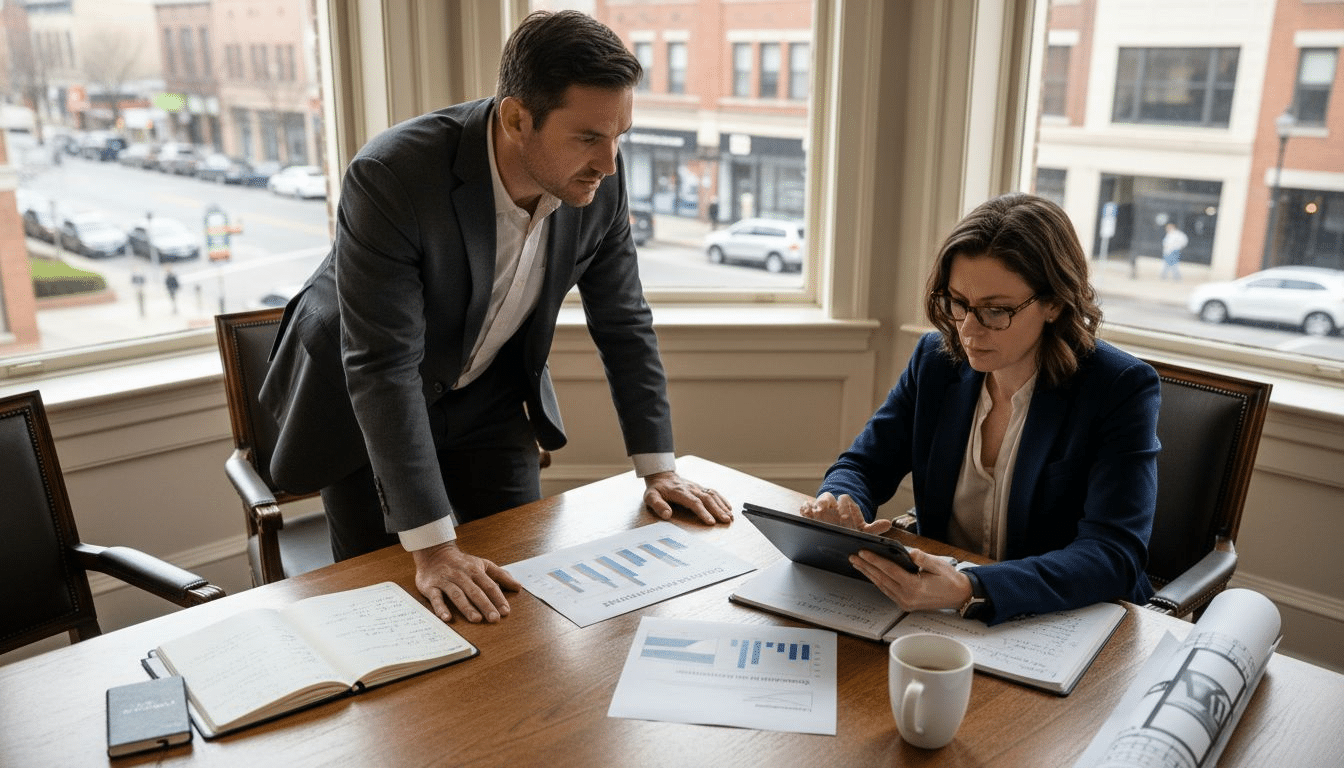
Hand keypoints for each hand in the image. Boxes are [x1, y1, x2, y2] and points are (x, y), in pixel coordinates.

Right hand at [411, 541, 521, 623]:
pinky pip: (436, 598)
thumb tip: (518, 587)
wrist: (434, 552)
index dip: (498, 598)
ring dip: (466, 607)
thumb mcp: (483, 564)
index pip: (489, 586)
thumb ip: (501, 576)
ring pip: (457, 595)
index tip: (505, 611)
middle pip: (475, 591)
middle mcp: (461, 576)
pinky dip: (441, 608)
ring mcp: (446, 581)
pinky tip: (447, 618)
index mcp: (475, 570)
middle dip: (485, 605)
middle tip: (494, 618)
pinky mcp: (431, 586)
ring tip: (476, 619)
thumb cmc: (462, 562)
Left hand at [642, 471, 732, 524]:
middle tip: (726, 521)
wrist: (662, 476)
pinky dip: (722, 500)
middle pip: (707, 499)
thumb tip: (667, 515)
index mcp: (680, 492)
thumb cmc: (657, 489)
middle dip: (718, 510)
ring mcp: (697, 488)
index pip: (694, 502)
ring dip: (722, 506)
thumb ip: (658, 505)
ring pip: (712, 495)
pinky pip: (714, 492)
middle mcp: (691, 489)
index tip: (711, 522)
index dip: (703, 512)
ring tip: (730, 517)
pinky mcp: (700, 488)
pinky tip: (729, 508)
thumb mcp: (651, 497)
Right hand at [800, 492, 892, 534]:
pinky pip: (806, 507)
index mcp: (846, 507)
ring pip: (819, 500)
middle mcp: (834, 506)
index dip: (845, 506)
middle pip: (830, 497)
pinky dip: (805, 508)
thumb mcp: (862, 530)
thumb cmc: (850, 530)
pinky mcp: (811, 514)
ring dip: (817, 504)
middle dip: (829, 504)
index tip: (844, 517)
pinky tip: (806, 513)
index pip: (846, 500)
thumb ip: (874, 528)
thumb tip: (888, 524)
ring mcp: (822, 509)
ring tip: (816, 512)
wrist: (838, 532)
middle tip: (825, 513)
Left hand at [848, 547, 972, 612]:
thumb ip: (923, 558)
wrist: (959, 595)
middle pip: (881, 579)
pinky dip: (878, 581)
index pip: (889, 571)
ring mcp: (905, 602)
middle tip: (853, 556)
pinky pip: (887, 591)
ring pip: (882, 586)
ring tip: (858, 563)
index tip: (863, 552)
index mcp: (914, 587)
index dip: (875, 560)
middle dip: (866, 566)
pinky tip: (871, 573)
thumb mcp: (938, 565)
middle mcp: (907, 597)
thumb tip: (909, 552)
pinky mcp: (905, 604)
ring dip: (869, 574)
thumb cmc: (950, 579)